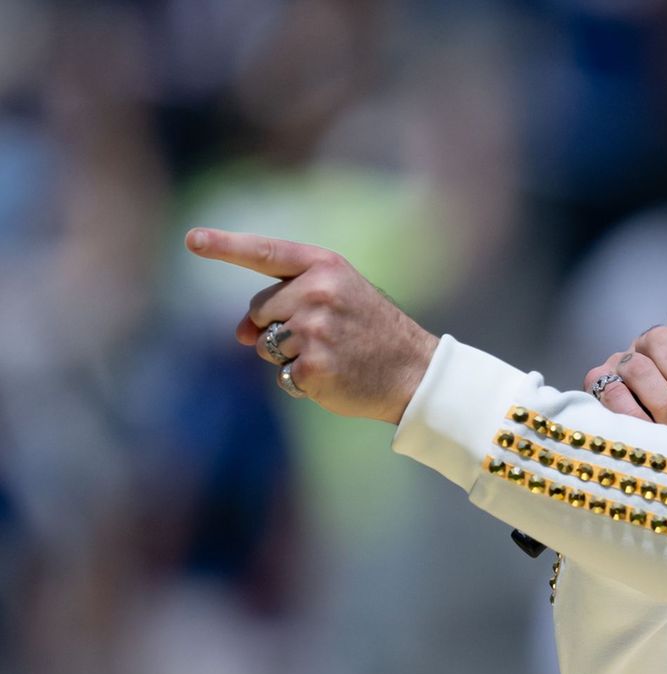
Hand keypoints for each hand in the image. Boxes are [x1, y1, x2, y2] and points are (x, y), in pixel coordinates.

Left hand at [186, 227, 438, 423]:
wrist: (414, 371)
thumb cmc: (370, 331)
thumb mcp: (335, 299)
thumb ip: (286, 301)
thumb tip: (238, 334)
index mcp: (326, 266)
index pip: (266, 253)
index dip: (225, 246)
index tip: (192, 239)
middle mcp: (318, 292)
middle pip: (258, 311)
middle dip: (278, 327)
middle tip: (326, 335)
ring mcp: (315, 329)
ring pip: (266, 346)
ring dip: (290, 356)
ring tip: (333, 354)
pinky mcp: (313, 365)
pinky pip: (282, 374)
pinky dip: (301, 381)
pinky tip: (334, 375)